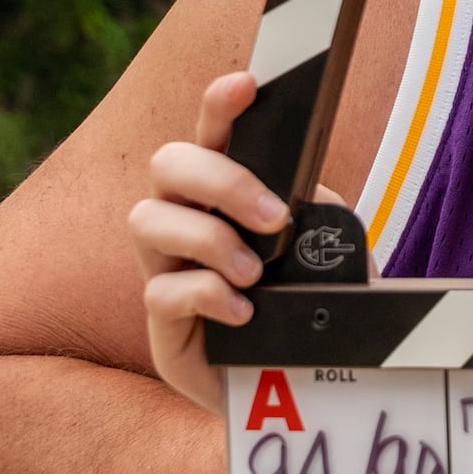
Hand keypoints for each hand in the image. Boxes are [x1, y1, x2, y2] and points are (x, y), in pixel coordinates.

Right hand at [128, 72, 339, 413]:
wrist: (304, 387)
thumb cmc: (309, 307)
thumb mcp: (325, 252)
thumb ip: (315, 213)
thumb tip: (304, 197)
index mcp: (224, 194)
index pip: (211, 133)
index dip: (219, 104)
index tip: (247, 85)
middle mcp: (185, 221)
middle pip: (167, 164)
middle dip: (220, 180)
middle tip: (272, 218)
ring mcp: (166, 271)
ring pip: (147, 221)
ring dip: (208, 239)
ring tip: (254, 273)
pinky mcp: (164, 326)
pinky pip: (161, 293)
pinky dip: (206, 295)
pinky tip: (243, 312)